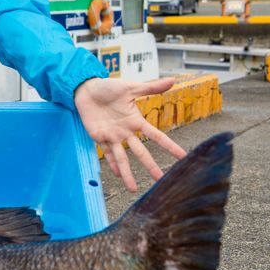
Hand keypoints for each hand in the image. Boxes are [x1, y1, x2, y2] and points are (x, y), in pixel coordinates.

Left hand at [73, 76, 186, 192]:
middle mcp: (126, 132)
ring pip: (123, 158)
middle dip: (151, 166)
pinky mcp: (99, 137)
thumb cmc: (108, 87)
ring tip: (133, 189)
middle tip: (161, 180)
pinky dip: (112, 164)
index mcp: (136, 120)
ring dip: (128, 173)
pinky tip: (118, 174)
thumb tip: (173, 80)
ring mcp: (113, 136)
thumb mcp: (130, 87)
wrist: (86, 89)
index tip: (183, 157)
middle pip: (141, 152)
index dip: (169, 146)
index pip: (157, 136)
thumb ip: (151, 87)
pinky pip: (107, 153)